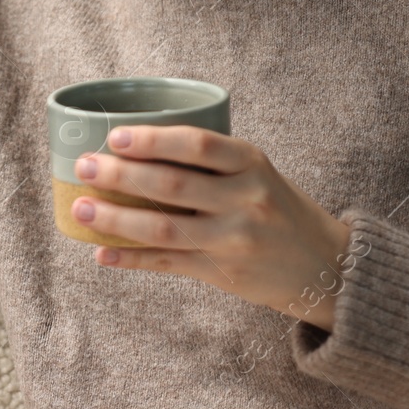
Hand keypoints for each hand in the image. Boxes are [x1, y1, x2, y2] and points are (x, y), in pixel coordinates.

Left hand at [71, 125, 357, 331]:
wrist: (327, 266)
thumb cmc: (278, 208)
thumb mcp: (257, 172)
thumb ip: (211, 161)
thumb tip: (135, 146)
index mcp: (252, 163)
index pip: (198, 144)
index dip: (153, 140)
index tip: (114, 135)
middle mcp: (245, 200)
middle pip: (172, 185)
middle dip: (120, 175)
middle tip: (82, 165)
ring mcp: (234, 240)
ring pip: (164, 228)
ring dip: (115, 218)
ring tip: (80, 208)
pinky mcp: (224, 273)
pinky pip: (169, 264)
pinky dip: (131, 258)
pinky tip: (101, 252)